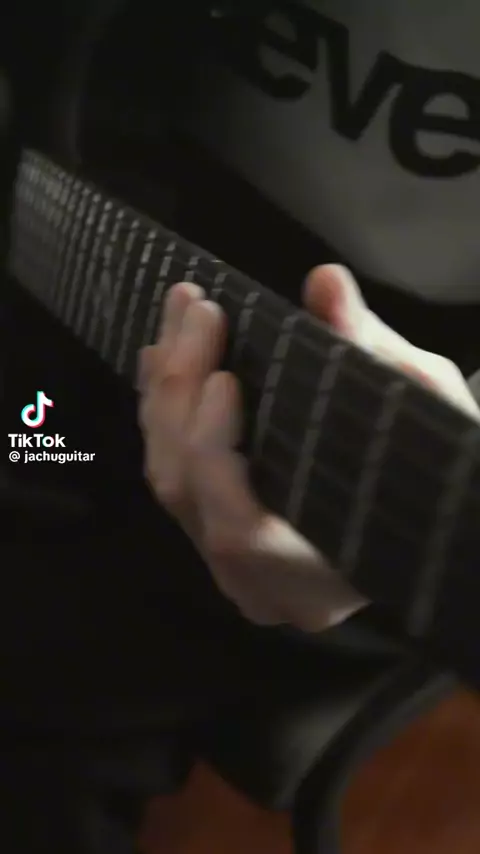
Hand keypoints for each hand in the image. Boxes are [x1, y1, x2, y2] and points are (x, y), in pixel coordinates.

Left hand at [138, 265, 479, 631]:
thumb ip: (369, 352)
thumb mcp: (426, 408)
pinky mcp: (217, 535)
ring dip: (165, 390)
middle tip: (200, 307)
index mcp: (317, 581)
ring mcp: (230, 566)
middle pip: (186, 492)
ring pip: (167, 480)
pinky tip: (165, 355)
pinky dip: (163, 411)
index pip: (237, 530)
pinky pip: (172, 474)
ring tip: (183, 313)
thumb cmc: (448, 474)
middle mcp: (259, 585)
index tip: (225, 376)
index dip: (215, 453)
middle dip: (181, 393)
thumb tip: (324, 280)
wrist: (446, 527)